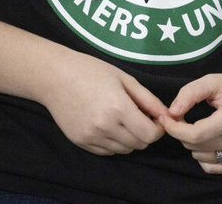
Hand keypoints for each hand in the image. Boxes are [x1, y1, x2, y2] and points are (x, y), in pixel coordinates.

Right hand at [43, 51, 166, 155]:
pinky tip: (109, 125)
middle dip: (145, 133)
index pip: (149, 134)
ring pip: (124, 150)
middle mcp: (105, 126)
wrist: (54, 76)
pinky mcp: (80, 142)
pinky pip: (107, 151)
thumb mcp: (124, 78)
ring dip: (130, 139)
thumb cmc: (91, 71)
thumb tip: (167, 115)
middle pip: (139, 144)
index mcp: (118, 108)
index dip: (158, 128)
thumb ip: (148, 99)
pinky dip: (114, 143)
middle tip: (140, 117)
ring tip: (122, 119)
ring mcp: (91, 136)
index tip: (155, 119)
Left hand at [159, 73, 221, 173]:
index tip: (166, 118)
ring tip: (201, 125)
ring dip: (193, 143)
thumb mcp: (214, 81)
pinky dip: (203, 155)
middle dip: (182, 132)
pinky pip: (211, 167)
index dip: (174, 128)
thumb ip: (190, 93)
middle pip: (195, 146)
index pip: (195, 134)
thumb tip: (172, 112)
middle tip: (183, 117)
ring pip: (200, 157)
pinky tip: (209, 139)